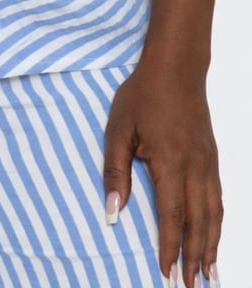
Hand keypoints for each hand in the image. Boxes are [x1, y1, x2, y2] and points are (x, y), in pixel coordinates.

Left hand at [103, 60, 222, 286]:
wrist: (175, 67)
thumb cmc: (142, 96)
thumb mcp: (119, 129)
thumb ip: (116, 172)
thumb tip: (113, 213)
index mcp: (171, 163)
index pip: (172, 216)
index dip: (170, 248)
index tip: (166, 274)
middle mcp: (195, 167)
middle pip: (198, 222)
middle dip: (195, 258)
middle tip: (191, 287)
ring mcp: (208, 162)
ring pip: (214, 213)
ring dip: (212, 245)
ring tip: (210, 274)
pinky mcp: (212, 156)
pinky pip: (219, 197)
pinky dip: (219, 222)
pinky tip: (216, 235)